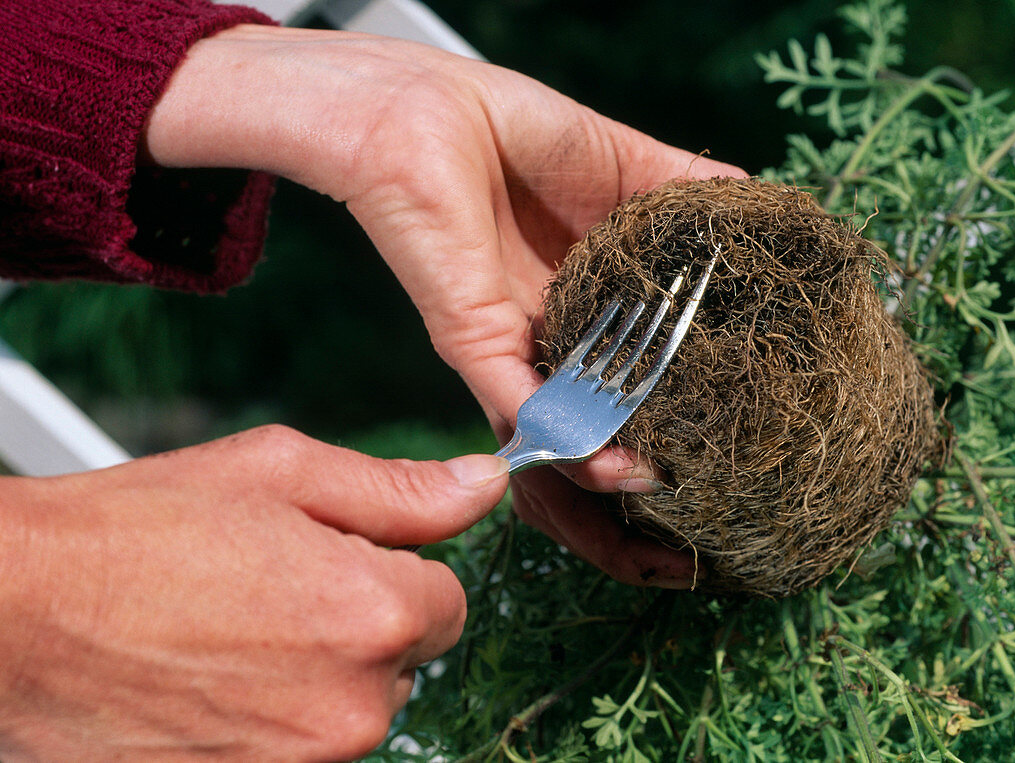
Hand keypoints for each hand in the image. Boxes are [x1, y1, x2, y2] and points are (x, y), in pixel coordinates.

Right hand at [0, 426, 507, 760]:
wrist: (15, 612)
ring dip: (315, 673)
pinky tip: (212, 678)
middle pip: (401, 659)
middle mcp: (348, 708)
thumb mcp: (280, 474)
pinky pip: (301, 747)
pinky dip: (272, 716)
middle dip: (358, 622)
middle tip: (269, 587)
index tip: (336, 559)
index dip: (396, 572)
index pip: (448, 601)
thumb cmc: (139, 530)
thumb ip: (401, 491)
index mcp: (370, 615)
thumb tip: (483, 487)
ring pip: (351, 708)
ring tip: (230, 630)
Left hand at [144, 26, 746, 585]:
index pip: (641, 370)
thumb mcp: (625, 162)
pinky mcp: (474, 338)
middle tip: (698, 495)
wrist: (426, 105)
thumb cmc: (513, 126)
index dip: (681, 406)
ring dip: (604, 471)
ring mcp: (513, 345)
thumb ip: (688, 191)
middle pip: (598, 419)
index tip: (736, 434)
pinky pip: (521, 402)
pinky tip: (614, 463)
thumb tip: (761, 204)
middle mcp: (553, 335)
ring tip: (659, 486)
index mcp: (589, 297)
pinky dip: (564, 438)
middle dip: (636, 471)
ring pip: (559, 431)